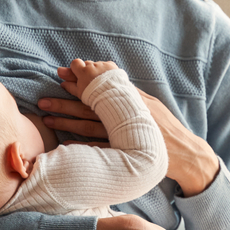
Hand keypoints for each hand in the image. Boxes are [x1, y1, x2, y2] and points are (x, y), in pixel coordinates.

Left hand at [39, 86, 220, 196]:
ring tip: (46, 118)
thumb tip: (113, 79)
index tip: (61, 74)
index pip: (101, 87)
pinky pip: (98, 148)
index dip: (80, 81)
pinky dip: (81, 145)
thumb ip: (132, 94)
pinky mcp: (124, 152)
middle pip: (91, 106)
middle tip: (43, 98)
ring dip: (67, 121)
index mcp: (131, 101)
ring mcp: (124, 134)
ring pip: (90, 126)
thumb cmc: (166, 129)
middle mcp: (126, 115)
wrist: (186, 154)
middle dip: (65, 100)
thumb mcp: (151, 105)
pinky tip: (65, 144)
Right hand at [57, 59, 117, 99]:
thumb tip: (62, 83)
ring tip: (100, 82)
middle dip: (87, 70)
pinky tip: (108, 79)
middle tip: (89, 80)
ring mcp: (104, 65)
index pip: (75, 63)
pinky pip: (107, 65)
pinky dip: (106, 70)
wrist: (113, 97)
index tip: (77, 74)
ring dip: (97, 70)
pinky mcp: (113, 66)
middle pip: (87, 63)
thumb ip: (70, 86)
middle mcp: (93, 65)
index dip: (75, 68)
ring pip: (97, 65)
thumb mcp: (80, 93)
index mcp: (83, 71)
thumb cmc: (94, 97)